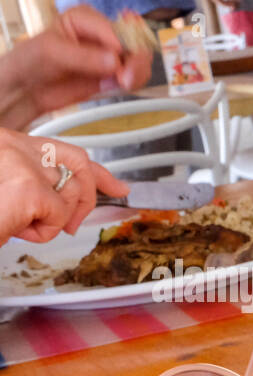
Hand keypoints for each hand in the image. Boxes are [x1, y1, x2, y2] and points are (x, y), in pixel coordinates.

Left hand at [0, 6, 153, 129]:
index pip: (112, 28)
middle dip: (134, 60)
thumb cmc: (30, 62)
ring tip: (123, 83)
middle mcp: (99, 35)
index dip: (118, 45)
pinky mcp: (112, 76)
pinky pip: (135, 77)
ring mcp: (108, 57)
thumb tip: (113, 61)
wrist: (28, 89)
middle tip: (126, 77)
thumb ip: (83, 56)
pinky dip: (133, 83)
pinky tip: (119, 86)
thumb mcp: (51, 52)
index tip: (115, 61)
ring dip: (137, 73)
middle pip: (133, 42)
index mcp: (84, 19)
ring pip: (138, 60)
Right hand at [0, 129, 128, 243]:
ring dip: (52, 220)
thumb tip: (69, 198)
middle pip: (79, 166)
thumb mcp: (7, 186)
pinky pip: (58, 218)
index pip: (67, 150)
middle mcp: (15, 146)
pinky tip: (16, 228)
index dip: (98, 171)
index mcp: (8, 142)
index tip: (118, 186)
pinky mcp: (29, 189)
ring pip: (69, 195)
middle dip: (88, 197)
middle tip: (74, 223)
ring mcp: (23, 165)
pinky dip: (41, 232)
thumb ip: (34, 182)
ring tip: (18, 222)